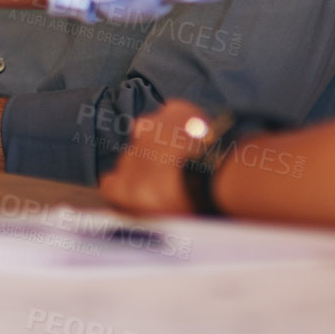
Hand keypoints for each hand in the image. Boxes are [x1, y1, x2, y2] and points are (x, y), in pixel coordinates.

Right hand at [98, 99, 210, 215]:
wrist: (226, 174)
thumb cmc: (199, 204)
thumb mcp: (166, 222)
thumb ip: (144, 210)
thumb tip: (140, 209)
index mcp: (126, 187)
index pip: (109, 185)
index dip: (124, 187)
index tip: (139, 192)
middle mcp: (131, 156)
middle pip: (128, 159)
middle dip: (144, 165)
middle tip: (171, 176)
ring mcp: (150, 129)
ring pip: (145, 132)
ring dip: (157, 141)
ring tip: (183, 153)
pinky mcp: (173, 111)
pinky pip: (170, 113)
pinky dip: (178, 120)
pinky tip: (193, 132)